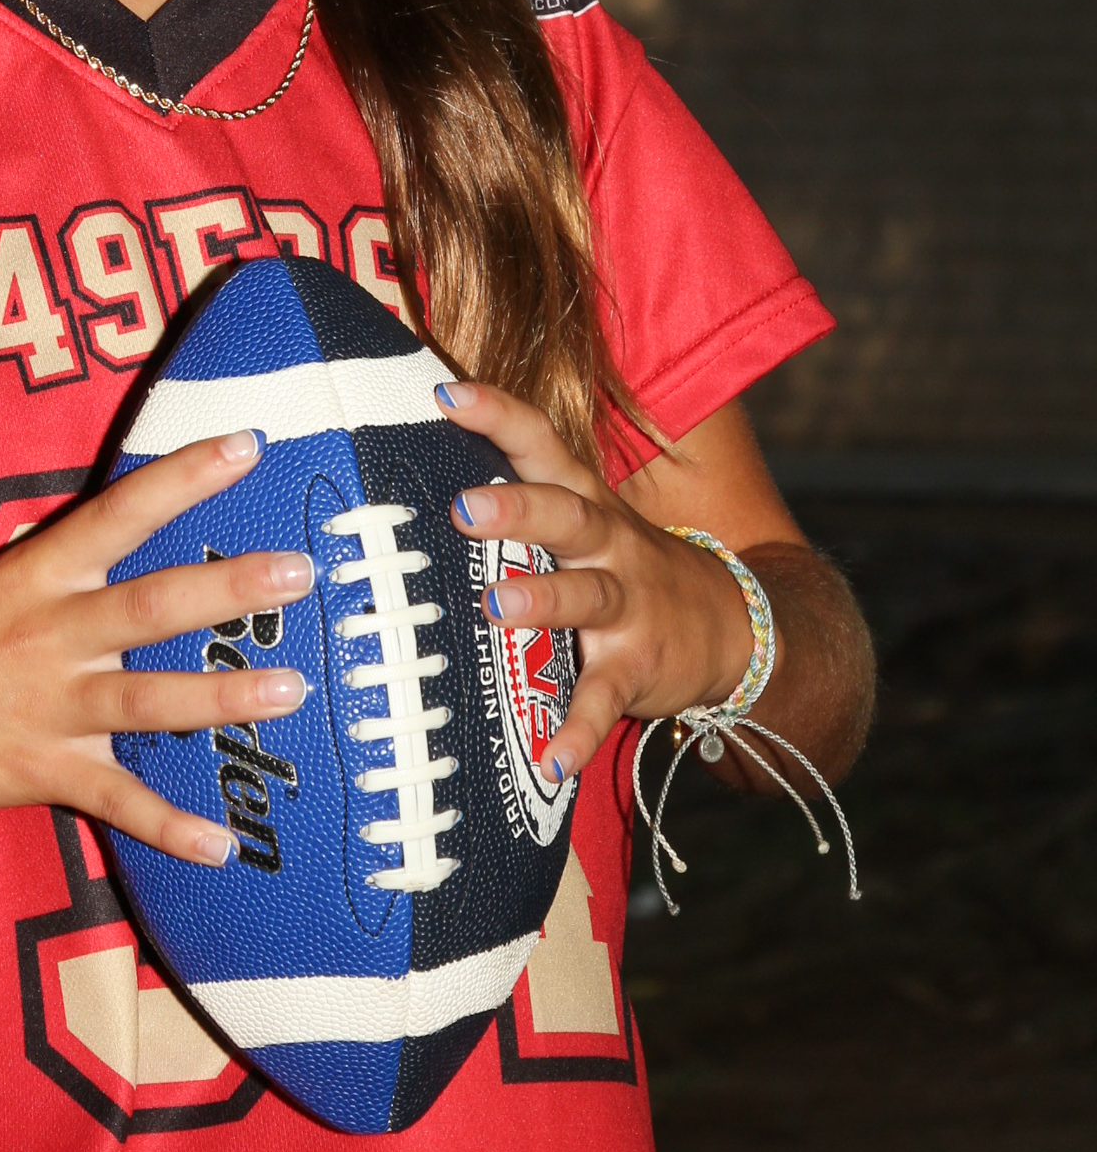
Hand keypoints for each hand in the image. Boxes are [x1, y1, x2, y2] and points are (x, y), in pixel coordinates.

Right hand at [0, 430, 311, 864]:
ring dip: (222, 697)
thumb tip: (125, 543)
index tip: (246, 446)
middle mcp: (49, 635)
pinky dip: (168, 828)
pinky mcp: (40, 771)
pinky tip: (221, 845)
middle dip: (227, 589)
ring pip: (147, 700)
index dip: (183, 477)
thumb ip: (59, 574)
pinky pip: (115, 803)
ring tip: (291, 689)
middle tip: (299, 573)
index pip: (119, 514)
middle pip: (150, 606)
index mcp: (35, 577)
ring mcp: (47, 706)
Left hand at [435, 380, 755, 782]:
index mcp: (587, 501)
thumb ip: (522, 492)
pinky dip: (578, 729)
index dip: (499, 415)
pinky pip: (605, 698)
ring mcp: (628, 606)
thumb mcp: (586, 518)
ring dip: (543, 600)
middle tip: (464, 506)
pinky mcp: (638, 666)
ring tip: (496, 605)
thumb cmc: (624, 563)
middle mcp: (608, 544)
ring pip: (585, 596)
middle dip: (517, 508)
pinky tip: (551, 759)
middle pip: (565, 514)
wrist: (734, 625)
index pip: (542, 444)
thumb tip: (419, 467)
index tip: (448, 392)